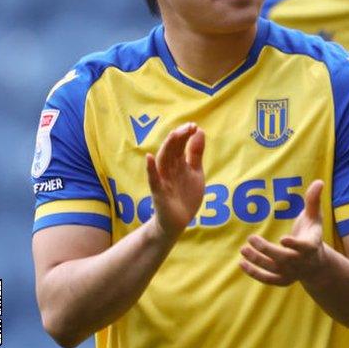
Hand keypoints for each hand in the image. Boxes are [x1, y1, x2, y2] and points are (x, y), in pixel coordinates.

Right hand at [146, 123, 204, 240]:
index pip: (180, 145)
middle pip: (171, 150)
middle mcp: (169, 169)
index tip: (194, 125)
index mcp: (178, 164)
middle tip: (189, 126)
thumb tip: (199, 131)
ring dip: (168, 147)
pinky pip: (153, 180)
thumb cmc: (185, 195)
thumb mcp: (195, 172)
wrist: (177, 222)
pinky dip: (151, 169)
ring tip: (174, 134)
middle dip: (179, 138)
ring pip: (163, 161)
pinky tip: (149, 157)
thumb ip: (195, 153)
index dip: (186, 135)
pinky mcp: (158, 194)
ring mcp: (163, 181)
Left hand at [239, 180, 326, 285]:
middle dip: (267, 250)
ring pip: (273, 269)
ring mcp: (292, 273)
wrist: (315, 263)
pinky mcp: (283, 280)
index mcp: (312, 245)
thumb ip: (313, 201)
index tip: (283, 239)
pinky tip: (242, 262)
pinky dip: (254, 273)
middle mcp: (302, 261)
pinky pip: (267, 279)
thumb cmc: (311, 234)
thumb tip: (319, 181)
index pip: (304, 247)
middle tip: (251, 238)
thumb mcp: (315, 217)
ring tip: (243, 249)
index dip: (295, 245)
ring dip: (257, 260)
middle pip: (284, 258)